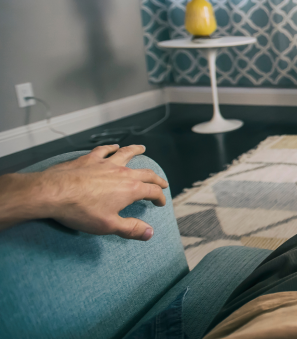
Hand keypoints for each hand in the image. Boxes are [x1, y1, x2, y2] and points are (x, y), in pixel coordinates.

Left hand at [0, 145, 167, 239]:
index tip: (160, 202)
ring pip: (126, 154)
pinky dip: (111, 148)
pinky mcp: (89, 159)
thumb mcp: (108, 226)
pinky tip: (113, 147)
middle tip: (161, 182)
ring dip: (136, 151)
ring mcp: (105, 164)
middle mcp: (122, 173)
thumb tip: (150, 232)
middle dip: (156, 178)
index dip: (159, 198)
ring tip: (142, 149)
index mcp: (130, 189)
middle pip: (145, 173)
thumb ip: (131, 229)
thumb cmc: (80, 211)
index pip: (152, 191)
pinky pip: (104, 150)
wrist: (53, 193)